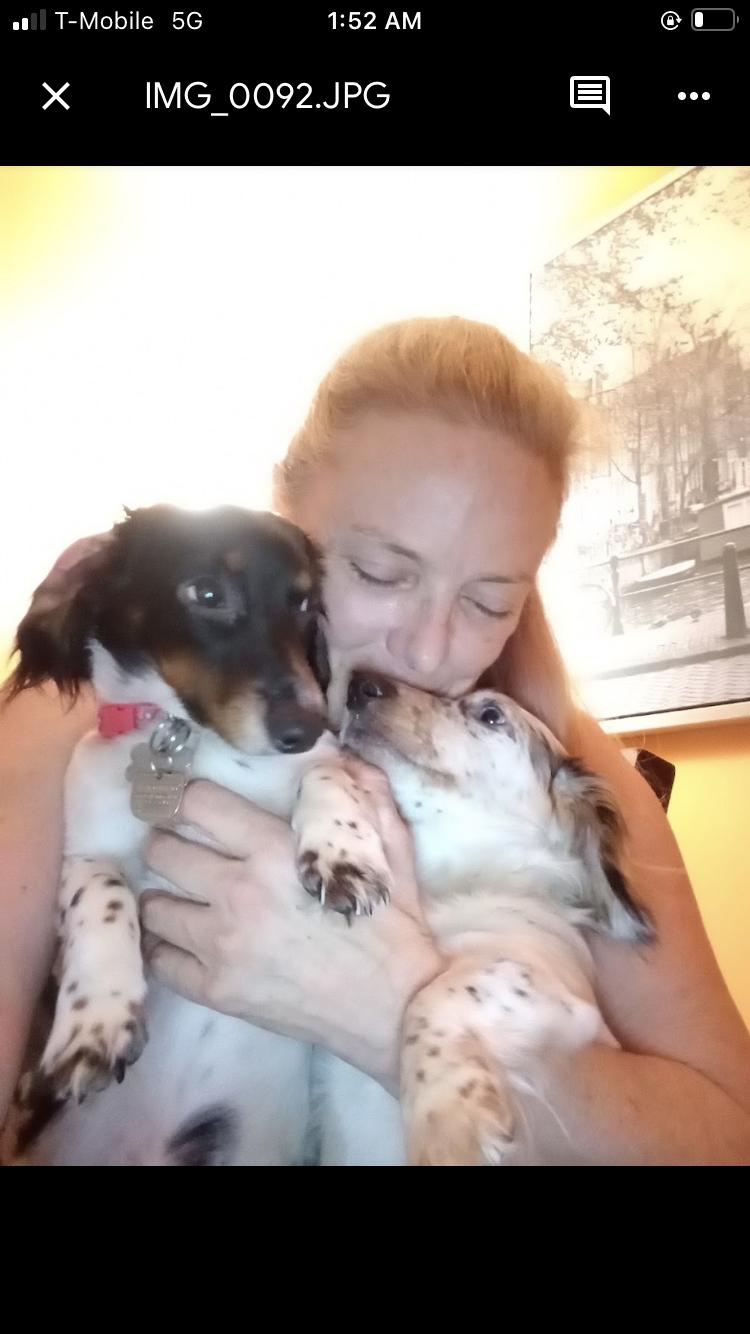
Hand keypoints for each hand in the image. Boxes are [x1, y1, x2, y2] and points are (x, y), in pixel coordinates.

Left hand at [140, 765, 441, 1090]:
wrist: (394, 1008)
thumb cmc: (393, 927)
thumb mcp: (390, 850)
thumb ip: (368, 798)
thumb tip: (346, 758)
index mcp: (274, 850)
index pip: (197, 803)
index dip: (184, 796)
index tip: (186, 802)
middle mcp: (237, 892)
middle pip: (162, 850)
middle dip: (167, 843)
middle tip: (178, 849)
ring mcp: (220, 944)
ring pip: (154, 906)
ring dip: (164, 898)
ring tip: (181, 899)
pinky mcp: (215, 989)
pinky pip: (161, 959)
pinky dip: (166, 948)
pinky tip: (182, 942)